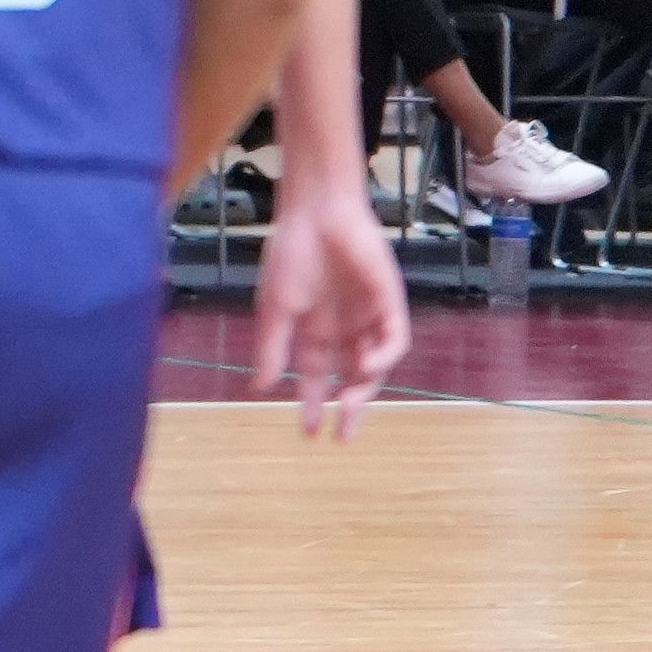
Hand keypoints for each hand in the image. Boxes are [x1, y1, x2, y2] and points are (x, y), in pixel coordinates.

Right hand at [252, 153, 415, 438]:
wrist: (318, 214)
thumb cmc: (291, 254)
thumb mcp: (275, 307)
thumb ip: (271, 346)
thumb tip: (259, 387)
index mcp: (314, 328)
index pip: (316, 376)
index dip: (312, 403)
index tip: (307, 433)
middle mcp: (343, 328)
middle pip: (350, 379)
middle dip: (347, 408)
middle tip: (342, 437)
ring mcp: (368, 317)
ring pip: (374, 365)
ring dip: (364, 388)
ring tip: (349, 404)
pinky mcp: (389, 304)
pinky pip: (393, 340)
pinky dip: (381, 357)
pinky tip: (364, 364)